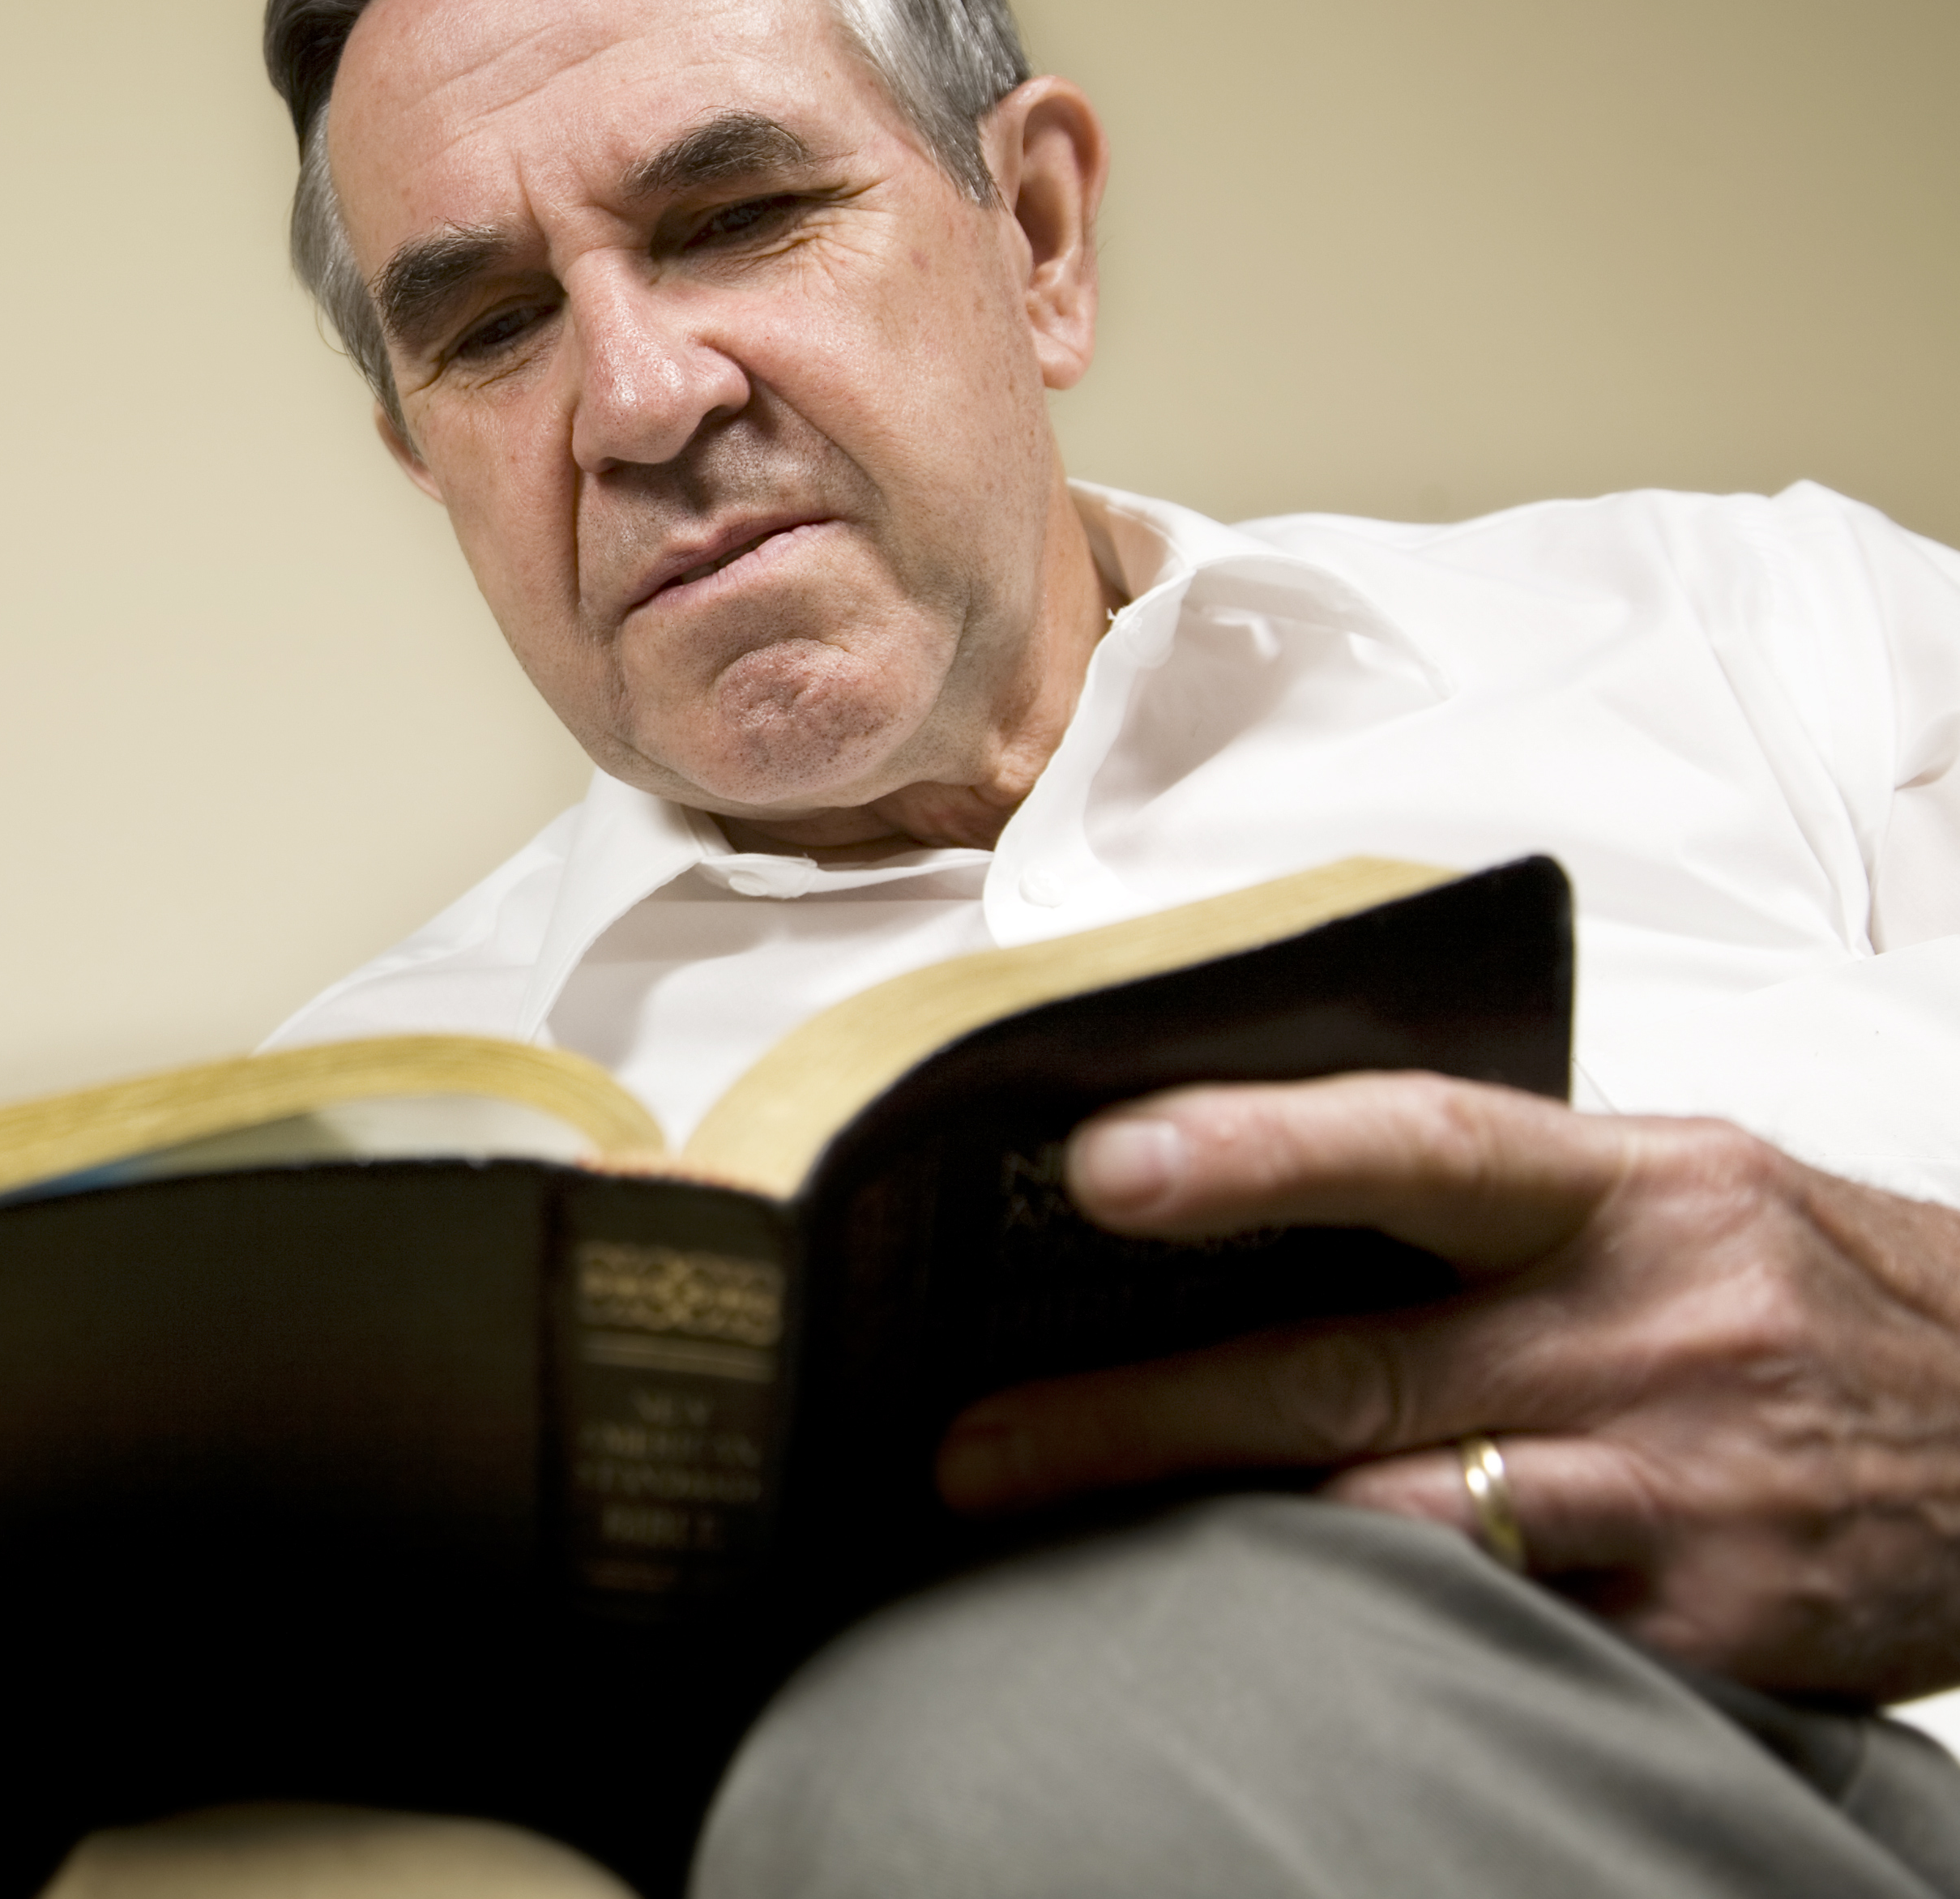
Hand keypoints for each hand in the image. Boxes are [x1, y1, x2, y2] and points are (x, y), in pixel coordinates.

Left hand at [933, 1071, 1959, 1701]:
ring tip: (1054, 1552)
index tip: (1099, 1166)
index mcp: (1626, 1189)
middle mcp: (1647, 1329)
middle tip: (969, 1447)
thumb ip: (1487, 1189)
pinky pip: (1502, 1638)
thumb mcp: (1676, 1189)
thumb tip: (1235, 1181)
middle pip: (1347, 1371)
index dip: (1252, 1152)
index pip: (1412, 1143)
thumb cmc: (1813, 1290)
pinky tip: (1265, 1638)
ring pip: (1403, 1524)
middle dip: (1135, 1416)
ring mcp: (1680, 1488)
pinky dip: (1376, 1635)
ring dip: (1218, 1544)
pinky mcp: (1717, 1629)